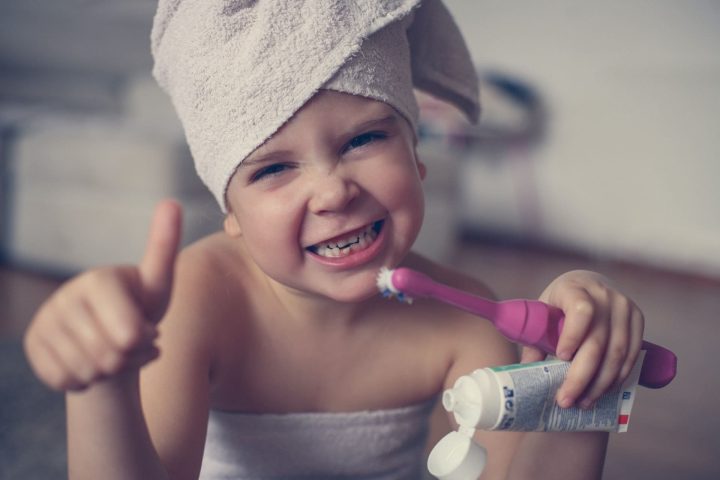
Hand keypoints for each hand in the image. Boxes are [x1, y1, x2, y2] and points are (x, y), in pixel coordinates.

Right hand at [24, 200, 182, 390]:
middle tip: (130, 344)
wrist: (110, 339)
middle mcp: (65, 296)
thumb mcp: (159, 285)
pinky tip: (91, 364)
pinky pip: (66, 379)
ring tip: (113, 353)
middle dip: (128, 358)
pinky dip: (87, 381)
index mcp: (98, 279)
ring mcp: (45, 321)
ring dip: (110, 371)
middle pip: (109, 354)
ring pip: (88, 370)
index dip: (140, 339)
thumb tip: (172, 201)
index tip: (144, 331)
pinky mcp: (33, 346)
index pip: (127, 331)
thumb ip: (164, 248)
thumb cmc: (141, 309)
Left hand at [520, 270, 643, 408]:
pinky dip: (617, 377)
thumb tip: (526, 371)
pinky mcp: (638, 320)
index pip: (580, 312)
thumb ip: (536, 338)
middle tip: (565, 400)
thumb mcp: (544, 309)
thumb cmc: (561, 300)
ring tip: (583, 401)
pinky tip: (602, 390)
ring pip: (617, 354)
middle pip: (597, 342)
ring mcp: (624, 308)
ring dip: (600, 384)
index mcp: (575, 289)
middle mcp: (604, 296)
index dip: (572, 336)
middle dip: (581, 377)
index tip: (561, 357)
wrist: (589, 282)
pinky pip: (631, 355)